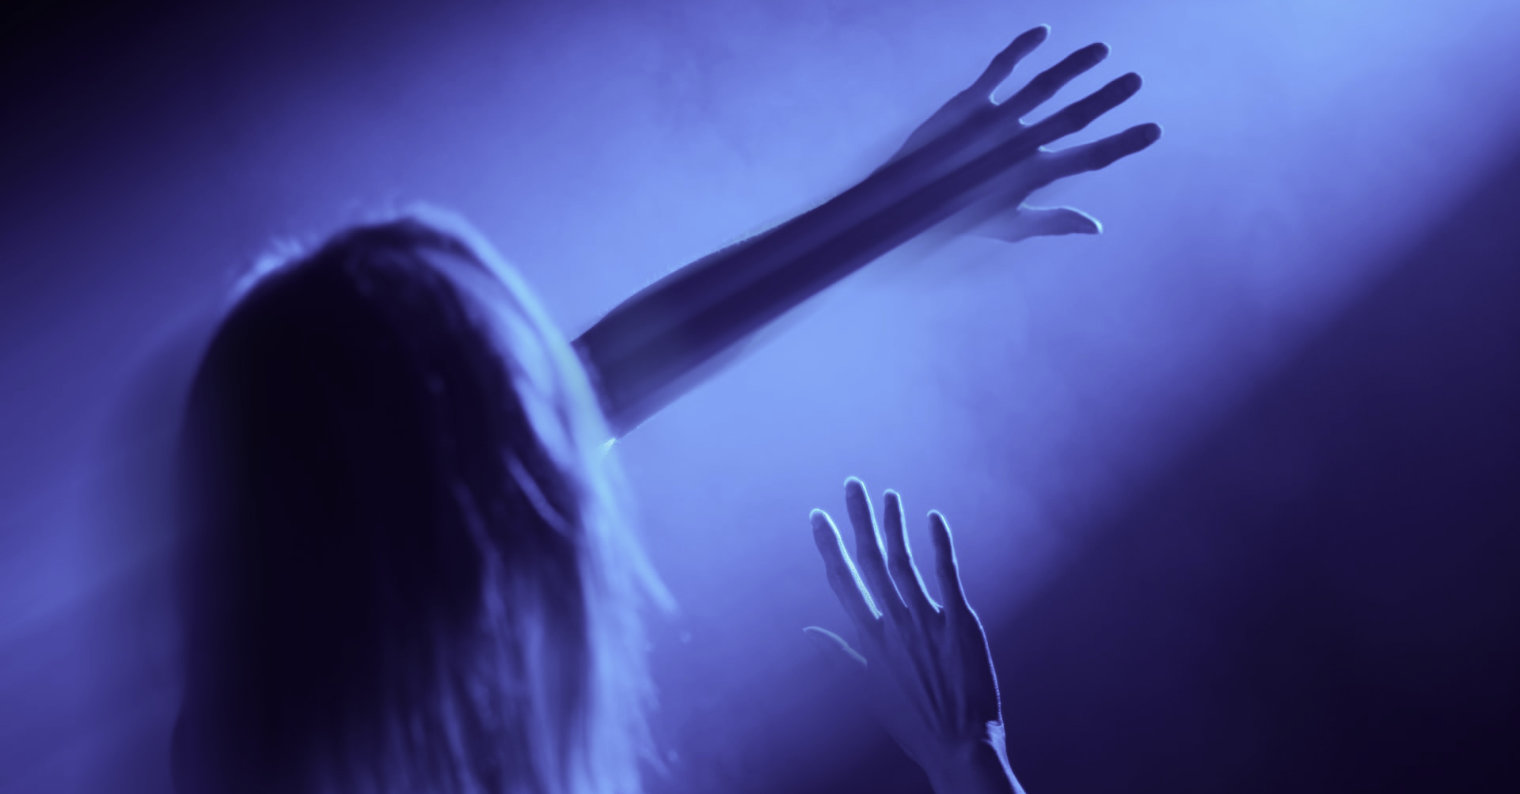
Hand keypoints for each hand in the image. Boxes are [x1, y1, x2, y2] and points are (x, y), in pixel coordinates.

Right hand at [806, 478, 1020, 793]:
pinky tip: (934, 519)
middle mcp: (893, 625)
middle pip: (870, 563)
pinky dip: (940, 546)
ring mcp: (927, 623)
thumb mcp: (865, 689)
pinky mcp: (960, 625)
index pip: (843, 581)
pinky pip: (948, 577)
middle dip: (858, 520)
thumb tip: (807, 631)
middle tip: (851, 483)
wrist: (958, 746)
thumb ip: (837, 654)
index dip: (830, 546)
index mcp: (869, 638)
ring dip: (895, 526)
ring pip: (904, 563)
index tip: (817, 515)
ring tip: (888, 495)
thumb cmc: (912, 720)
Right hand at [887, 25, 1159, 242]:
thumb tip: (1096, 227)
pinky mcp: (971, 103)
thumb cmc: (955, 220)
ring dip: (1071, 69)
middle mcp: (1024, 142)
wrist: (906, 201)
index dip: (1122, 143)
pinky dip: (1018, 52)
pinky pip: (999, 71)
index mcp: (1037, 172)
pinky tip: (1042, 33)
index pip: (1090, 155)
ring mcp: (1000, 120)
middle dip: (1105, 99)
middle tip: (1136, 81)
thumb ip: (1050, 222)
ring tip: (1102, 51)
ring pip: (1044, 87)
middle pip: (1075, 116)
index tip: (1154, 130)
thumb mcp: (1006, 225)